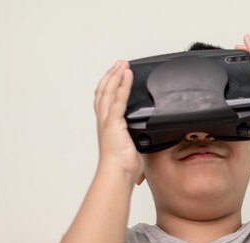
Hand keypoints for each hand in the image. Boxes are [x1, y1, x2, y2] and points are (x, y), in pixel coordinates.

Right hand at [94, 60, 143, 182]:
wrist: (118, 172)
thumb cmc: (123, 165)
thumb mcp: (131, 146)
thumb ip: (136, 138)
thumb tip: (145, 140)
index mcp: (107, 125)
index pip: (104, 99)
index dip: (108, 85)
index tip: (116, 74)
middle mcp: (104, 120)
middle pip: (103, 90)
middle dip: (111, 75)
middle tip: (119, 63)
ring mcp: (107, 120)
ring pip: (108, 91)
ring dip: (116, 75)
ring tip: (123, 64)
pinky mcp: (114, 122)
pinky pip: (118, 99)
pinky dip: (123, 85)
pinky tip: (127, 76)